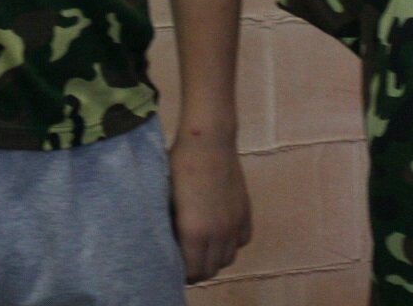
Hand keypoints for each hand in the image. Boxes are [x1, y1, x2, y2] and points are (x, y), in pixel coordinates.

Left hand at [168, 133, 251, 282]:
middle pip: (211, 270)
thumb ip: (171, 228)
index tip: (174, 265)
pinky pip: (242, 240)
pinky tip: (221, 231)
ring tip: (203, 247)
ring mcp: (235, 223)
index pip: (193, 272)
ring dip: (215, 257)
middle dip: (198, 269)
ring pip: (228, 258)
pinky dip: (232, 242)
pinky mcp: (246, 211)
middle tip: (186, 259)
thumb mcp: (167, 200)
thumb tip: (171, 244)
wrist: (208, 140)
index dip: (183, 273)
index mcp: (194, 233)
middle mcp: (219, 233)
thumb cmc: (178, 166)